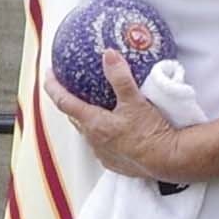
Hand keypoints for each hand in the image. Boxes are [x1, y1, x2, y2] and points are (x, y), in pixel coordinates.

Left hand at [44, 55, 198, 185]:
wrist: (168, 160)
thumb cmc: (150, 132)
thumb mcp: (135, 100)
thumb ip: (120, 76)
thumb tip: (109, 55)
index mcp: (93, 123)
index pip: (64, 102)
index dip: (53, 86)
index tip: (49, 74)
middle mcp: (94, 141)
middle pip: (74, 118)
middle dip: (69, 103)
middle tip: (69, 89)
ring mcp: (104, 154)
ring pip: (89, 133)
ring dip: (87, 120)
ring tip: (93, 108)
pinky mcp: (116, 164)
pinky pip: (103, 146)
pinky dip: (103, 135)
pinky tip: (114, 130)